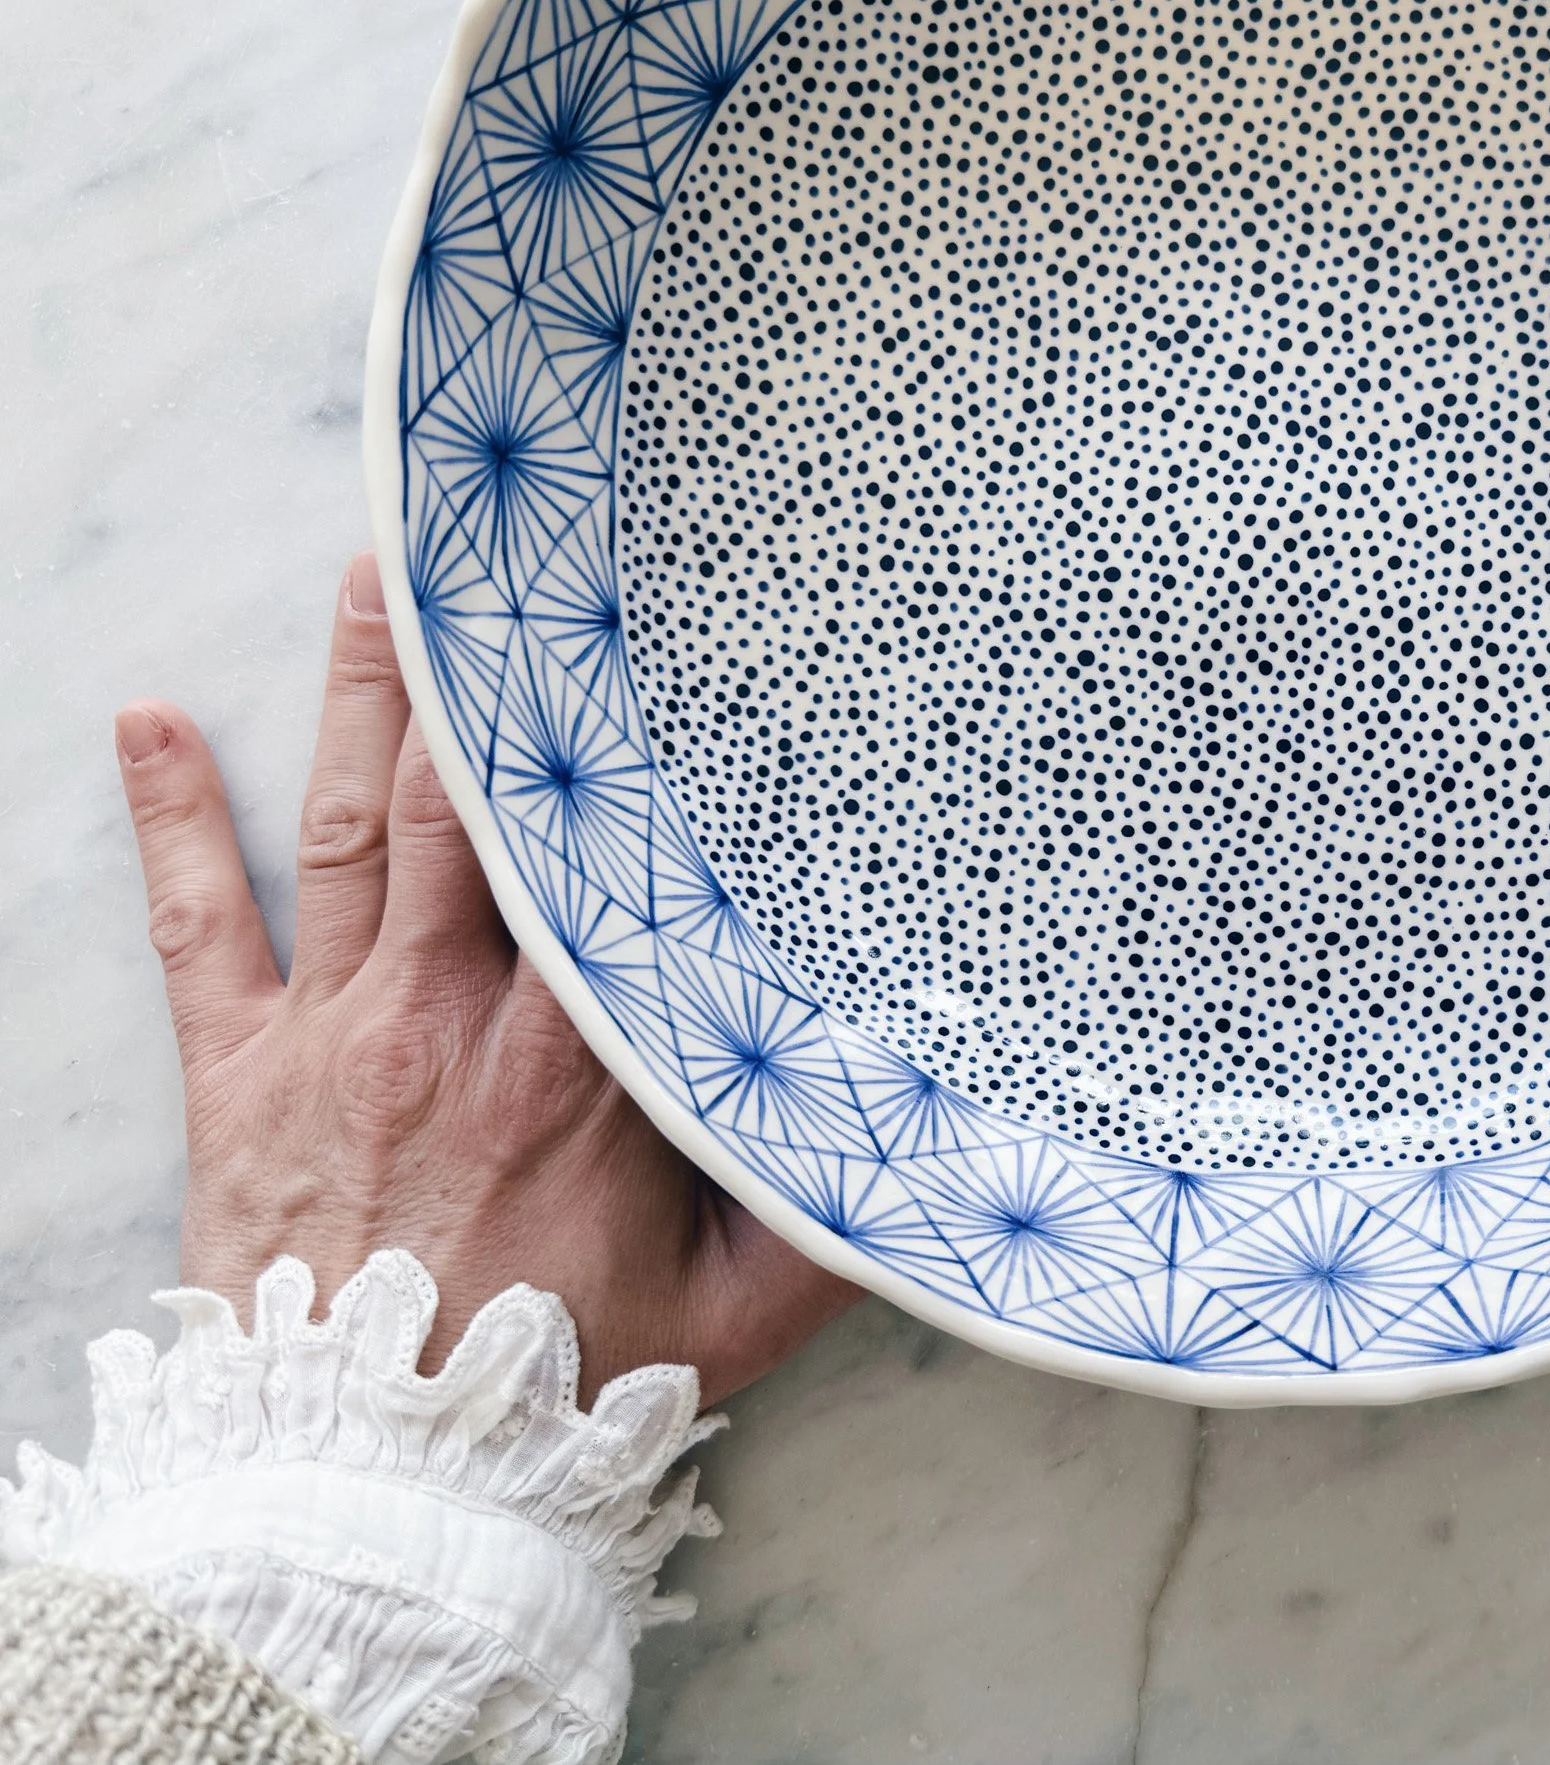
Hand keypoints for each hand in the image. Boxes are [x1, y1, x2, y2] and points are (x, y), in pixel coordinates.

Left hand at [116, 551, 856, 1404]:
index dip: (615, 746)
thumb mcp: (742, 1310)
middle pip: (462, 798)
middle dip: (478, 659)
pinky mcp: (239, 1073)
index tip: (637, 641)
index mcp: (577, 1055)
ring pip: (348, 824)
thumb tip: (934, 1134)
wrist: (375, 1480)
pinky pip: (200, 925)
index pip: (598, 862)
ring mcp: (335, 1029)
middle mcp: (454, 1009)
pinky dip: (172, 819)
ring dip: (352, 691)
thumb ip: (835, 1212)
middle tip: (491, 539)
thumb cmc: (563, 1389)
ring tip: (367, 573)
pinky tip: (145, 721)